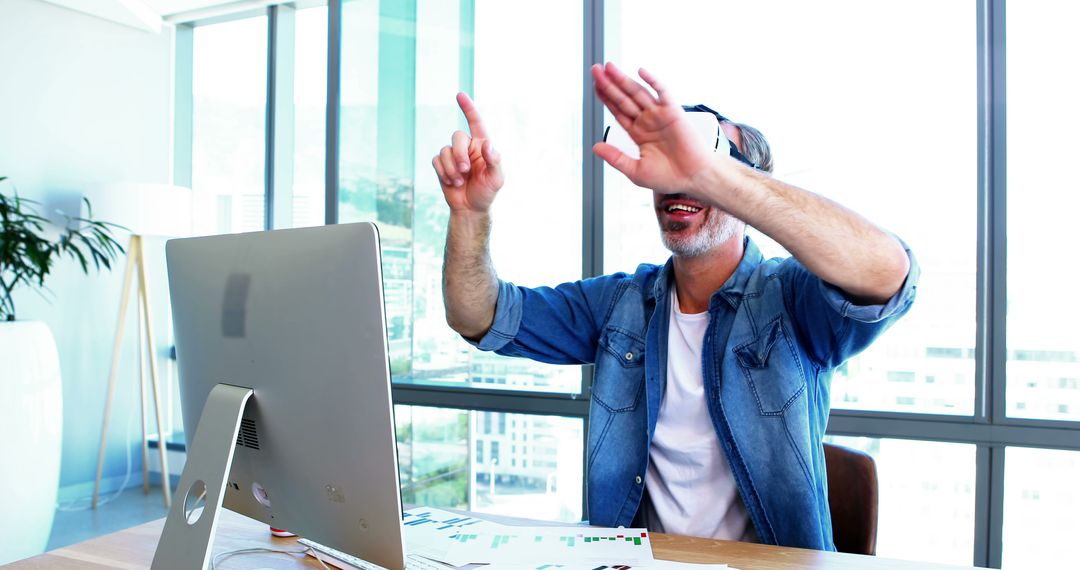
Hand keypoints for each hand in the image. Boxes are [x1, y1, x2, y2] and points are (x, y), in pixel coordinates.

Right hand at [433, 93, 503, 215]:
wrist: (471, 209)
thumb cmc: (487, 192)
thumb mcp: (496, 179)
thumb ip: (495, 161)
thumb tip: (487, 144)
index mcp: (482, 146)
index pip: (476, 122)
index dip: (468, 108)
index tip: (460, 95)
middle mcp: (467, 147)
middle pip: (457, 137)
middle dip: (459, 154)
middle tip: (465, 171)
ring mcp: (453, 156)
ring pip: (445, 150)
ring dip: (451, 168)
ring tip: (459, 182)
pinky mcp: (441, 165)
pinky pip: (436, 160)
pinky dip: (443, 173)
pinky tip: (451, 183)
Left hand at [591, 62, 714, 194]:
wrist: (694, 178)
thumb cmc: (669, 177)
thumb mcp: (635, 171)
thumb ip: (615, 158)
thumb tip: (595, 147)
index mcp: (638, 133)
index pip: (618, 111)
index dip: (606, 98)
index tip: (595, 86)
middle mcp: (647, 121)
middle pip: (624, 98)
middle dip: (609, 84)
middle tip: (596, 70)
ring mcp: (659, 115)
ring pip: (638, 93)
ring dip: (624, 80)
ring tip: (609, 68)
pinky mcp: (673, 112)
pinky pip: (662, 92)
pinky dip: (653, 81)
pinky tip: (640, 72)